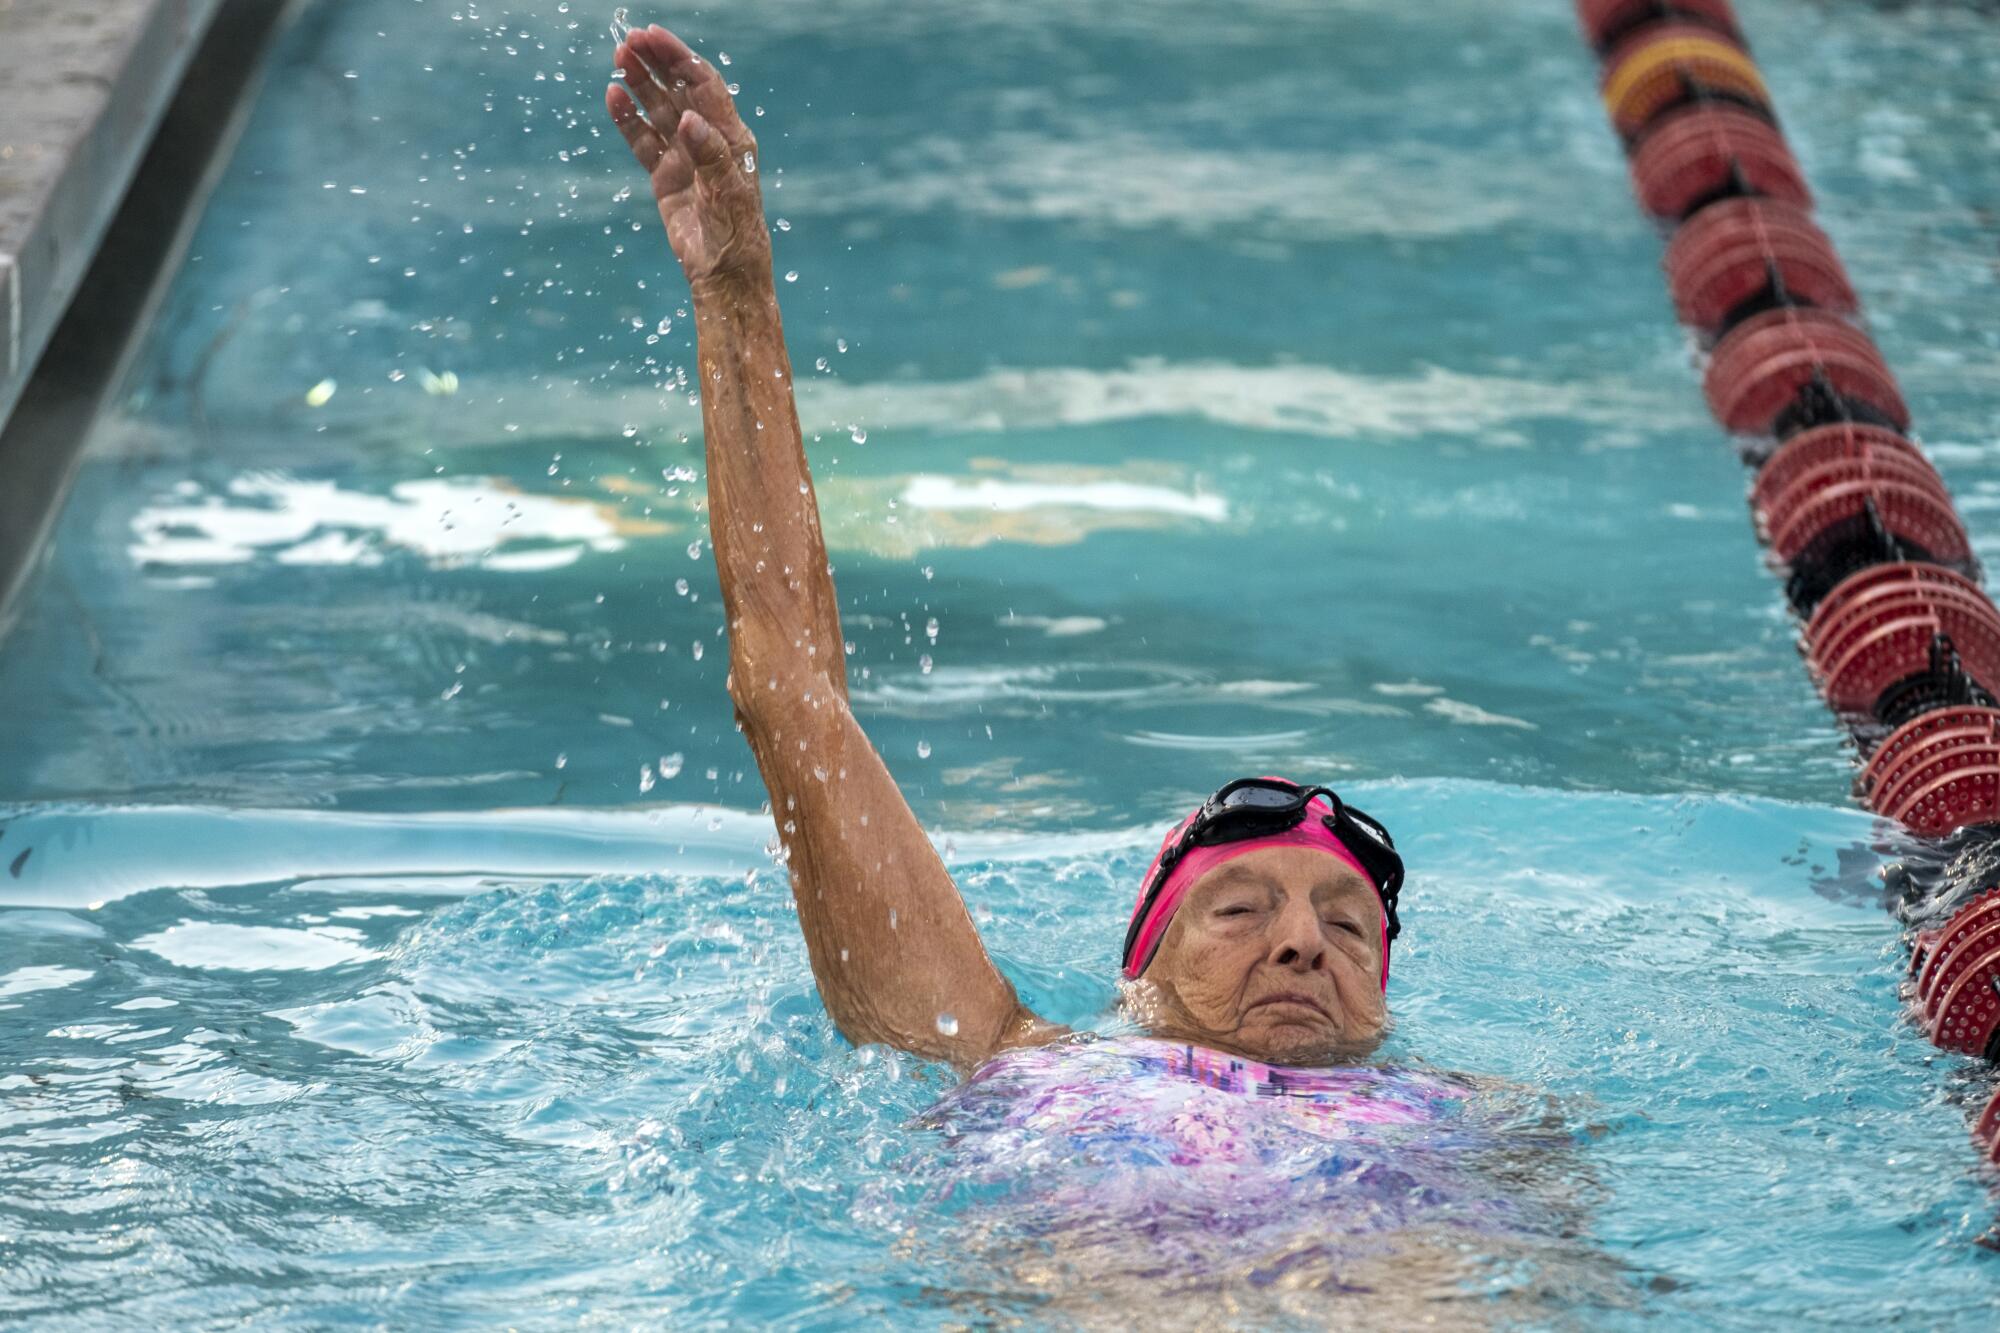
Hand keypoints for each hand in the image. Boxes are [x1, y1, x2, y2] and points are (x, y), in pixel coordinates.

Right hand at [606, 25, 769, 293]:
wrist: (724, 275)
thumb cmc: (737, 235)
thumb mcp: (729, 195)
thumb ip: (710, 155)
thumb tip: (689, 119)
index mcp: (731, 138)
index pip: (704, 85)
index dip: (680, 58)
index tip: (654, 36)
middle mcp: (707, 140)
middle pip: (679, 89)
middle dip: (657, 62)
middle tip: (629, 39)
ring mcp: (684, 156)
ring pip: (659, 110)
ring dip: (641, 83)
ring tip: (620, 57)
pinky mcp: (664, 176)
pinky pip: (643, 139)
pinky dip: (628, 118)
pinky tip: (614, 95)